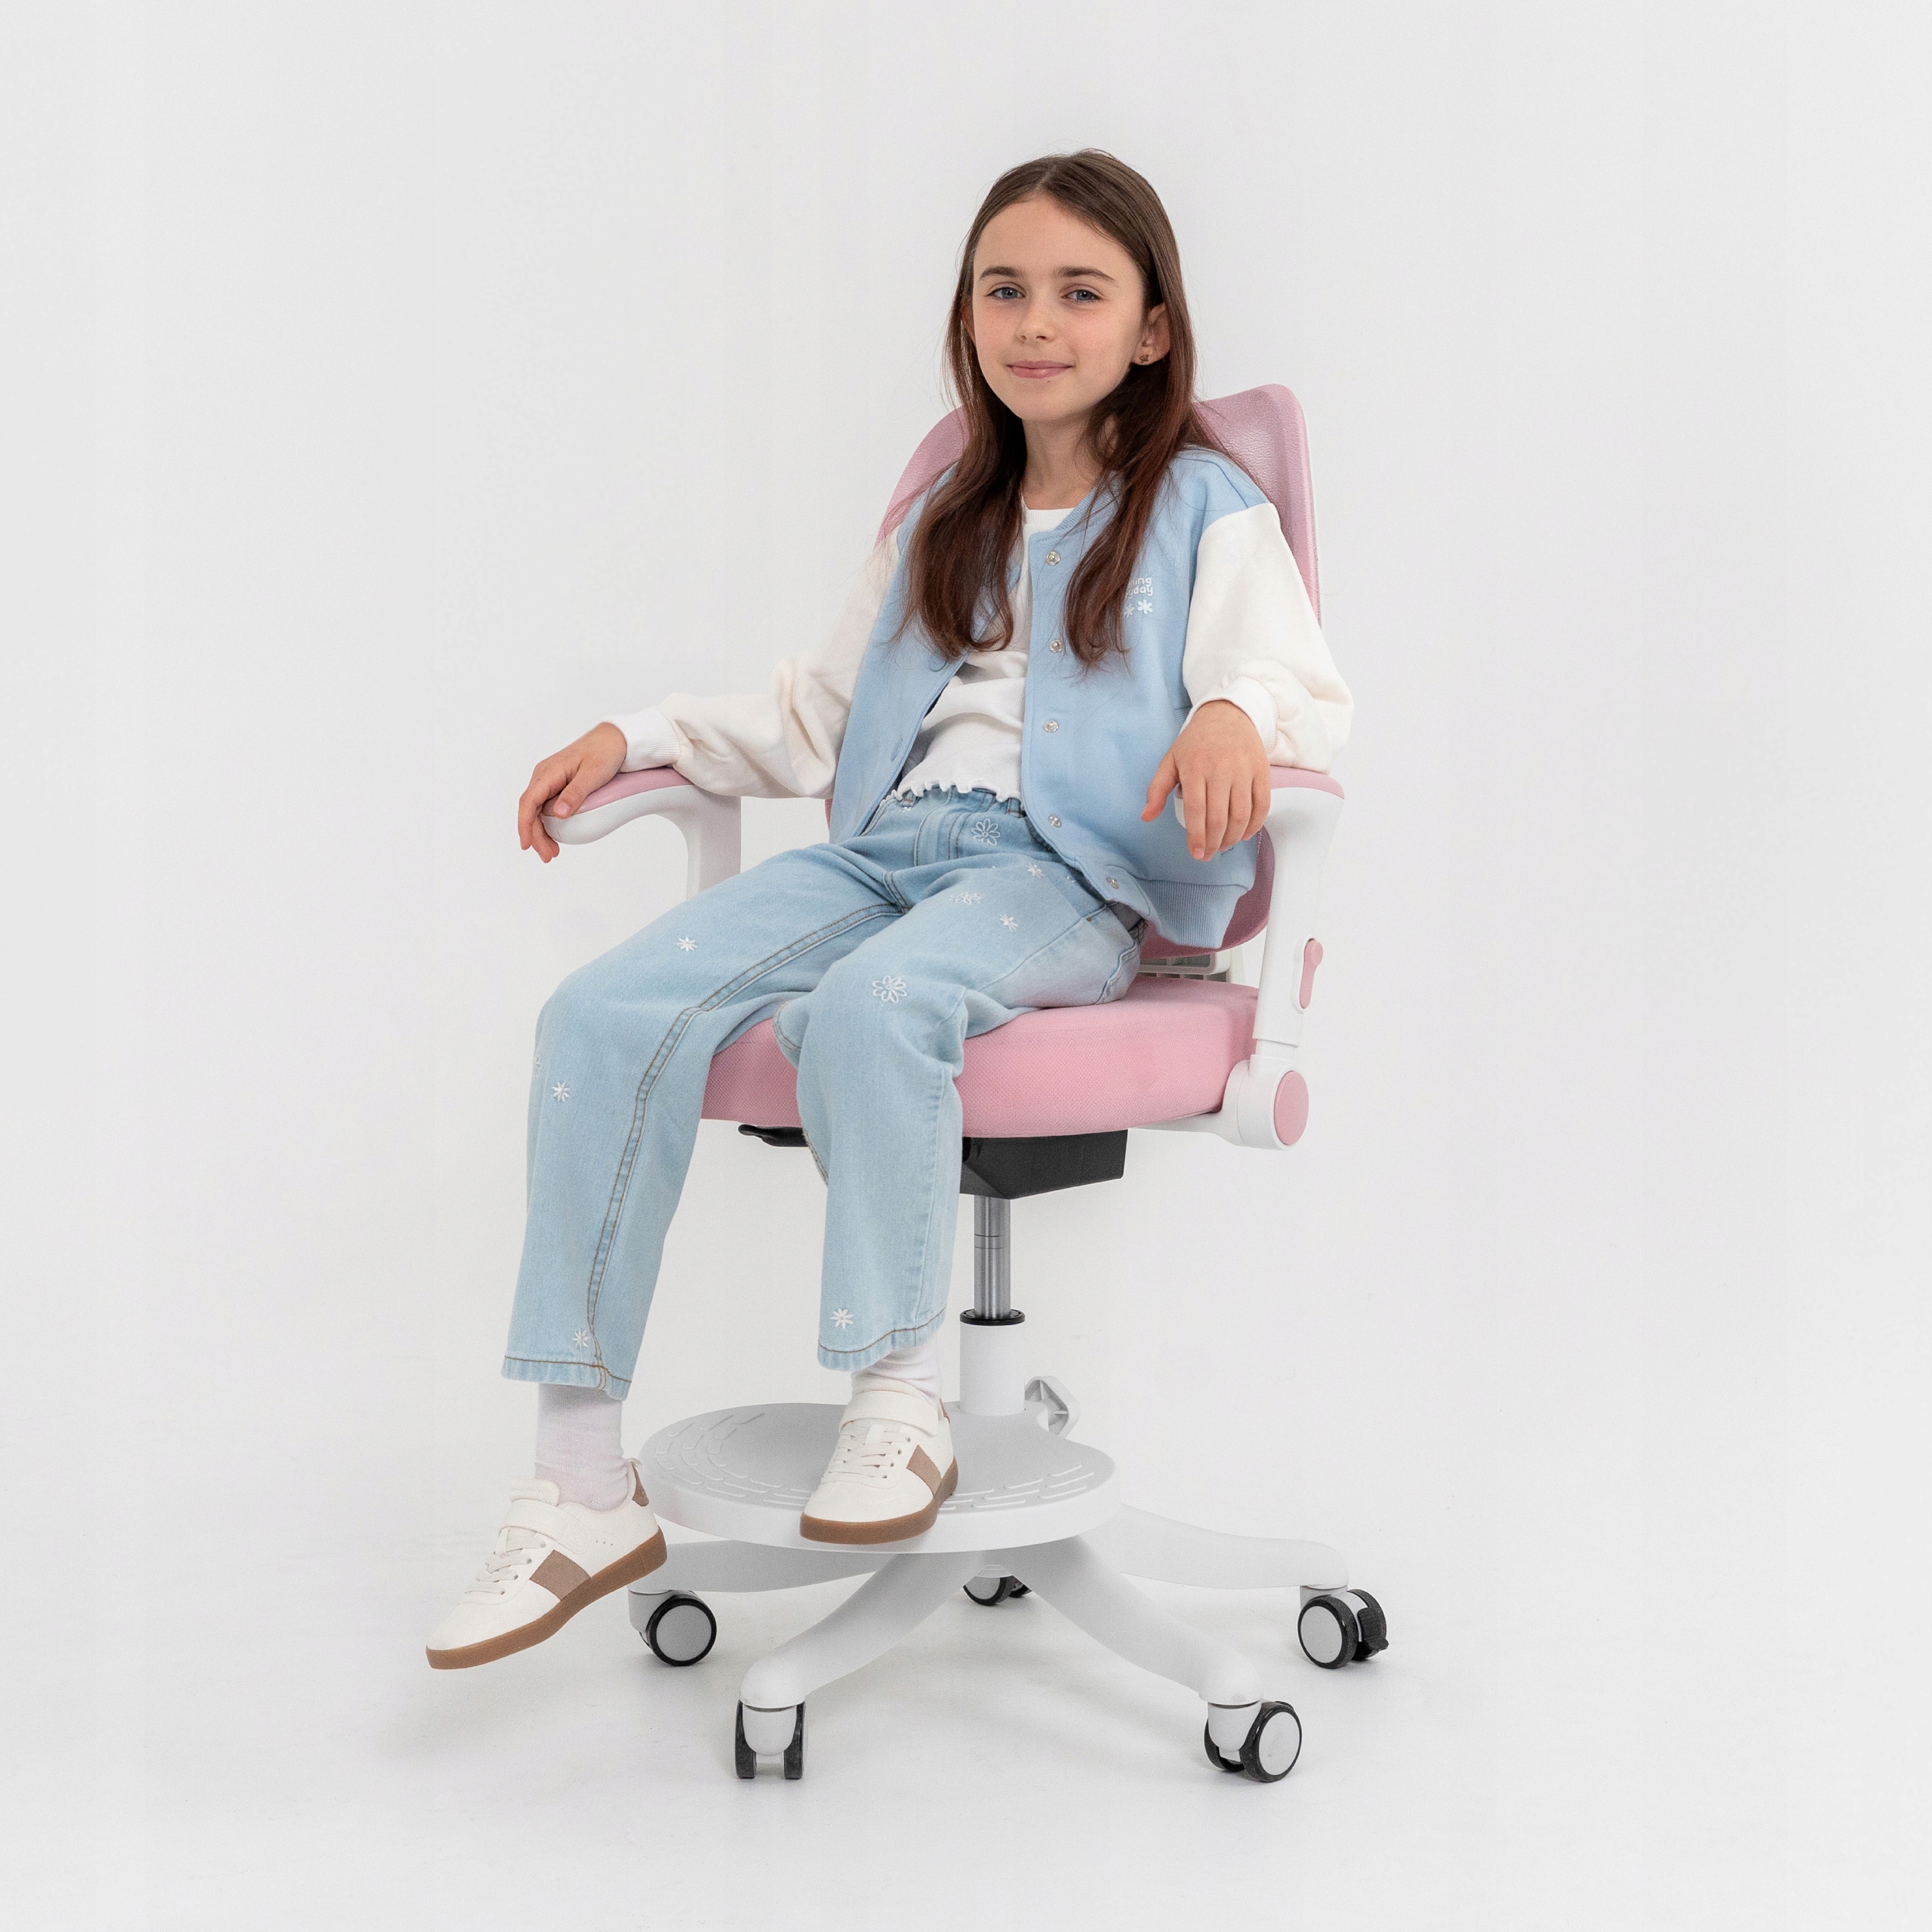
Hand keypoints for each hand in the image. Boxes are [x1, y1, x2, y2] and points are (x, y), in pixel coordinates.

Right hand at [518, 721, 628, 861]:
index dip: (525, 825)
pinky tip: (555, 836)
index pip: (529, 802)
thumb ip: (575, 794)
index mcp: (548, 772)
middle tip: (549, 856)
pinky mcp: (557, 784)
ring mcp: (549, 780)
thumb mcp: (593, 775)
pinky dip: (548, 823)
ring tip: (552, 851)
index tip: (527, 844)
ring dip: (541, 832)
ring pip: (537, 810)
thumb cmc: (604, 753)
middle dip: (535, 835)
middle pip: (531, 810)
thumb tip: (558, 814)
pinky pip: (546, 806)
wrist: (613, 739)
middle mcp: (544, 776)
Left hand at [1141, 699, 1271, 860]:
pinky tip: (1245, 834)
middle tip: (1208, 855)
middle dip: (1213, 842)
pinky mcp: (1262, 770)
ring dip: (1233, 837)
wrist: (1227, 714)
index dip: (1197, 836)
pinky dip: (1255, 824)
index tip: (1196, 853)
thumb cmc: (1196, 741)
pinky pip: (1262, 804)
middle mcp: (1221, 769)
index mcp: (1195, 768)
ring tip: (1223, 845)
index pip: (1196, 810)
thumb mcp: (1171, 760)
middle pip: (1219, 817)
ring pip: (1242, 814)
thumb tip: (1146, 817)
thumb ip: (1157, 789)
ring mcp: (1244, 770)